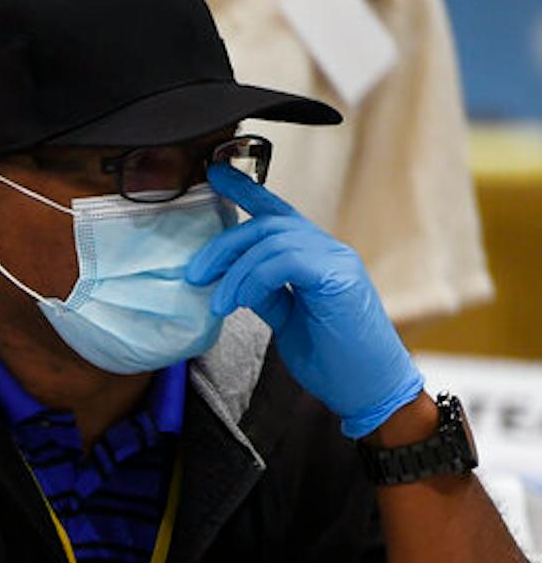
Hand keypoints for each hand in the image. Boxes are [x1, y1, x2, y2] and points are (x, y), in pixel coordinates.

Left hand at [187, 164, 422, 439]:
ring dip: (235, 270)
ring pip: (273, 240)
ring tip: (217, 302)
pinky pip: (287, 260)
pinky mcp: (340, 278)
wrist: (369, 389)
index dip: (246, 189)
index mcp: (315, 257)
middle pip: (267, 224)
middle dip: (224, 244)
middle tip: (194, 273)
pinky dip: (254, 278)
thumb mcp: (287, 320)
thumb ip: (265, 293)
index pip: (278, 213)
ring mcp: (337, 261)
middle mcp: (329, 250)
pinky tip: (239, 302)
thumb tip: (232, 279)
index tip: (214, 173)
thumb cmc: (333, 358)